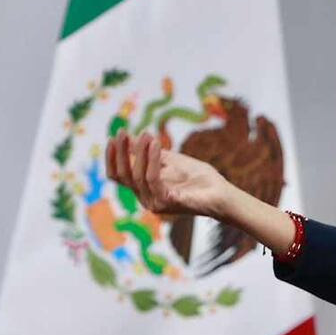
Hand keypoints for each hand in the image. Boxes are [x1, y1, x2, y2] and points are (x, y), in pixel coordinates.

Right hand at [106, 130, 231, 219]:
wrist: (222, 193)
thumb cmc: (200, 178)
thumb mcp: (172, 160)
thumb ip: (152, 152)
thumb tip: (131, 138)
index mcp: (145, 189)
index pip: (118, 175)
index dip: (112, 157)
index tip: (114, 137)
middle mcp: (145, 198)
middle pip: (123, 175)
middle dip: (121, 152)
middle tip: (122, 132)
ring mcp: (154, 202)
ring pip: (136, 176)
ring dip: (139, 152)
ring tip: (146, 134)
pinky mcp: (166, 202)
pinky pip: (153, 179)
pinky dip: (152, 160)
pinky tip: (155, 144)